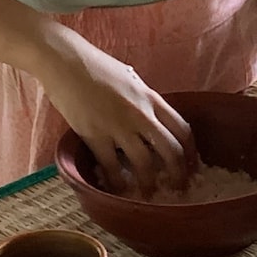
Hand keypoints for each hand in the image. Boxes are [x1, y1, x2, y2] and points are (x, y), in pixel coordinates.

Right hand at [35, 25, 195, 192]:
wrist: (65, 62)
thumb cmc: (96, 66)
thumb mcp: (130, 79)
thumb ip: (144, 99)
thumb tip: (152, 115)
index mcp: (151, 98)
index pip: (182, 129)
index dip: (191, 152)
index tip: (191, 165)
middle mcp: (140, 114)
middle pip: (171, 151)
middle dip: (178, 174)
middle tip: (177, 187)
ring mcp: (118, 126)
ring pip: (144, 164)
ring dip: (148, 183)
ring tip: (147, 194)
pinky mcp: (95, 135)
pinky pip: (111, 166)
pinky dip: (117, 181)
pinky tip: (118, 188)